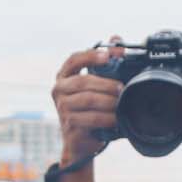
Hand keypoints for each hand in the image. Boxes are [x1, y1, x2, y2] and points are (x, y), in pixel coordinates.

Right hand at [52, 40, 124, 163]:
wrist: (82, 143)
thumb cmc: (90, 110)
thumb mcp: (96, 86)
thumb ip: (105, 64)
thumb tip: (116, 37)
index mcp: (64, 77)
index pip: (74, 60)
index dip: (91, 56)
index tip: (109, 55)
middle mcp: (59, 90)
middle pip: (83, 82)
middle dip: (106, 84)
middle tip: (122, 88)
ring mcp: (62, 109)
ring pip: (88, 100)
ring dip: (108, 101)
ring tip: (121, 103)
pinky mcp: (69, 125)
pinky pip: (91, 118)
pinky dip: (107, 118)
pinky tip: (116, 119)